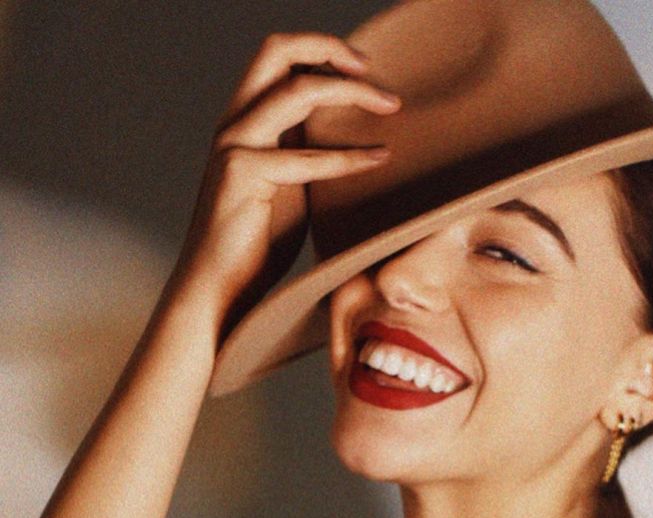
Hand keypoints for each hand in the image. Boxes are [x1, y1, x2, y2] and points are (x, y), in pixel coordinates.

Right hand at [162, 31, 400, 335]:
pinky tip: (379, 158)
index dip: (322, 53)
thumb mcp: (289, 192)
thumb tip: (352, 143)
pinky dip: (349, 156)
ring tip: (390, 106)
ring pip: (296, 90)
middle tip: (373, 70)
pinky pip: (306, 157)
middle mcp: (234, 124)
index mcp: (244, 124)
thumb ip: (306, 159)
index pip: (278, 60)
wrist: (218, 291)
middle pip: (276, 49)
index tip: (365, 71)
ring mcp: (234, 145)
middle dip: (329, 47)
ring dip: (351, 91)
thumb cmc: (254, 250)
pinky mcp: (241, 174)